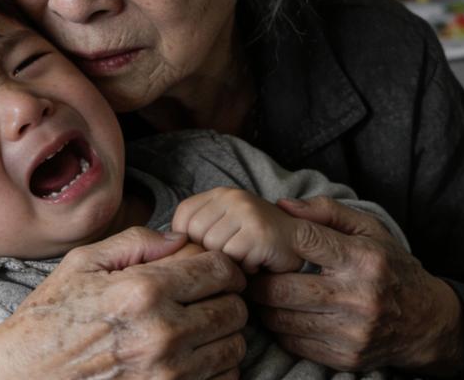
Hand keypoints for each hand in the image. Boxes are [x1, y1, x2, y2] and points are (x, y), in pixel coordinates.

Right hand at [0, 226, 248, 379]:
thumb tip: (180, 238)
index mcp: (143, 291)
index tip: (211, 270)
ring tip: (198, 328)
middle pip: (235, 309)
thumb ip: (137, 243)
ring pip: (234, 347)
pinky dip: (216, 369)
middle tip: (206, 299)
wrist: (22, 378)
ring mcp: (166, 374)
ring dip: (223, 335)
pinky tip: (192, 358)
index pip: (221, 270)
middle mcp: (161, 334)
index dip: (223, 266)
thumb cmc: (51, 319)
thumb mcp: (82, 264)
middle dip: (226, 298)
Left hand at [172, 188, 305, 273]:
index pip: (182, 219)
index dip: (190, 243)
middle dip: (211, 255)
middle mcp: (232, 196)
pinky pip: (233, 259)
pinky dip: (245, 269)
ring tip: (246, 259)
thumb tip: (162, 250)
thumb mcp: (223, 227)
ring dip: (229, 264)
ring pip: (213, 249)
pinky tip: (258, 263)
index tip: (211, 251)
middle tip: (234, 257)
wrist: (301, 244)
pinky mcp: (259, 231)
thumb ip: (196, 231)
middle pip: (194, 236)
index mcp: (219, 193)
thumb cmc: (257, 243)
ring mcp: (247, 211)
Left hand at [248, 197, 463, 374]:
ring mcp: (351, 332)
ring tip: (263, 293)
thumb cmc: (391, 267)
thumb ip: (326, 212)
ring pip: (282, 320)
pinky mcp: (345, 357)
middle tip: (250, 273)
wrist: (426, 322)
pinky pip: (293, 343)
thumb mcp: (370, 229)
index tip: (257, 243)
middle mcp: (358, 297)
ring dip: (264, 307)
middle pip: (282, 289)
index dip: (272, 241)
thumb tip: (282, 206)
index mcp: (363, 258)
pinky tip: (283, 315)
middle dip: (258, 281)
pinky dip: (281, 329)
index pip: (305, 242)